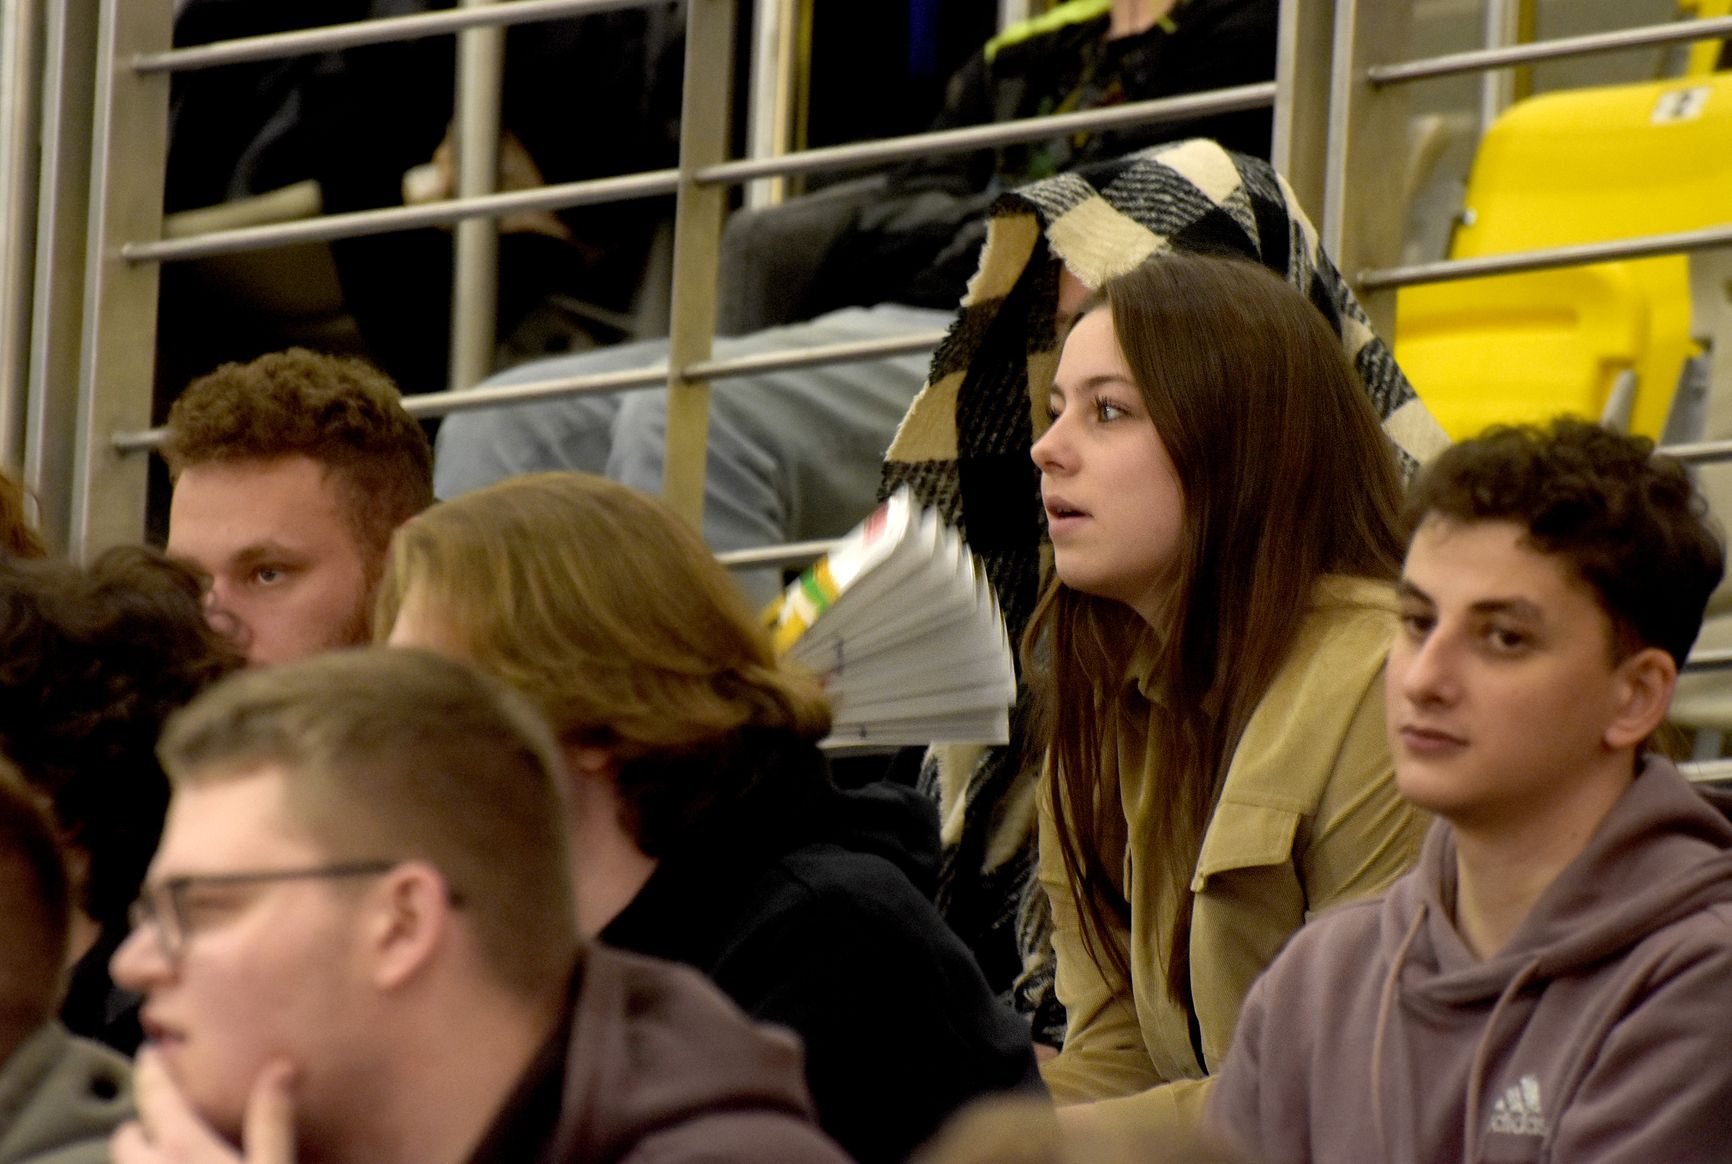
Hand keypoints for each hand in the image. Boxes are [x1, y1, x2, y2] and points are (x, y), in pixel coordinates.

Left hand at [112, 1049, 297, 1163]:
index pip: (156, 1096)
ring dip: (143, 1154)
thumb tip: (281, 1067)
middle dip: (141, 1125)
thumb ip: (271, 1121)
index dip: (151, 1069)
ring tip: (169, 1149)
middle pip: (126, 1136)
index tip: (149, 1050)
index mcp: (179, 1146)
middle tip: (164, 1118)